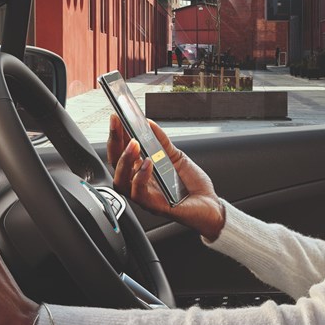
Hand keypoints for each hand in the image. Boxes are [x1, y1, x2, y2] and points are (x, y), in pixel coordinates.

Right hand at [106, 114, 225, 239]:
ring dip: (125, 161)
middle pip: (115, 165)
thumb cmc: (192, 185)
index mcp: (141, 170)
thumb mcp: (176, 156)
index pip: (121, 153)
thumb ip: (161, 142)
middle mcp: (139, 183)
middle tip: (118, 125)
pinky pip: (140, 194)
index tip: (116, 118)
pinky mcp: (155, 206)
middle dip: (114, 143)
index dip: (115, 136)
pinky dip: (141, 178)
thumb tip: (148, 123)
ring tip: (133, 144)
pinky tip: (148, 163)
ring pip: (122, 181)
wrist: (210, 205)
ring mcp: (146, 195)